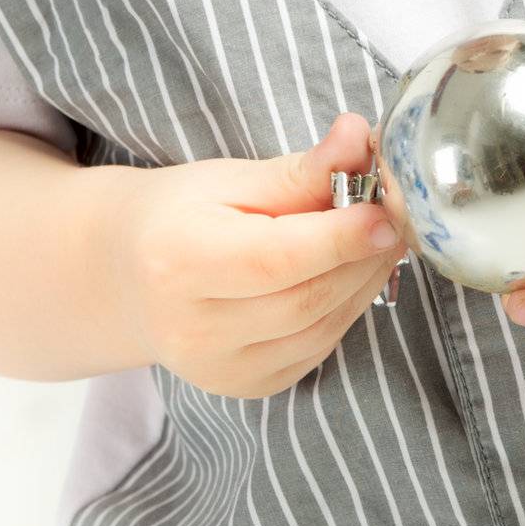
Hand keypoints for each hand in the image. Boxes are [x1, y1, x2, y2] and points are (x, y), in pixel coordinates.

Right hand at [110, 113, 405, 398]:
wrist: (127, 277)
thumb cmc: (178, 214)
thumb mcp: (230, 178)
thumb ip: (300, 169)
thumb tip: (359, 138)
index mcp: (178, 263)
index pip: (277, 258)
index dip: (342, 236)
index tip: (389, 208)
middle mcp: (194, 330)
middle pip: (309, 296)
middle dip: (365, 253)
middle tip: (397, 211)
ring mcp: (219, 370)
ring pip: (323, 326)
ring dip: (365, 279)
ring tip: (380, 235)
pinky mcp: (247, 387)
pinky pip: (319, 347)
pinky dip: (347, 307)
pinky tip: (351, 271)